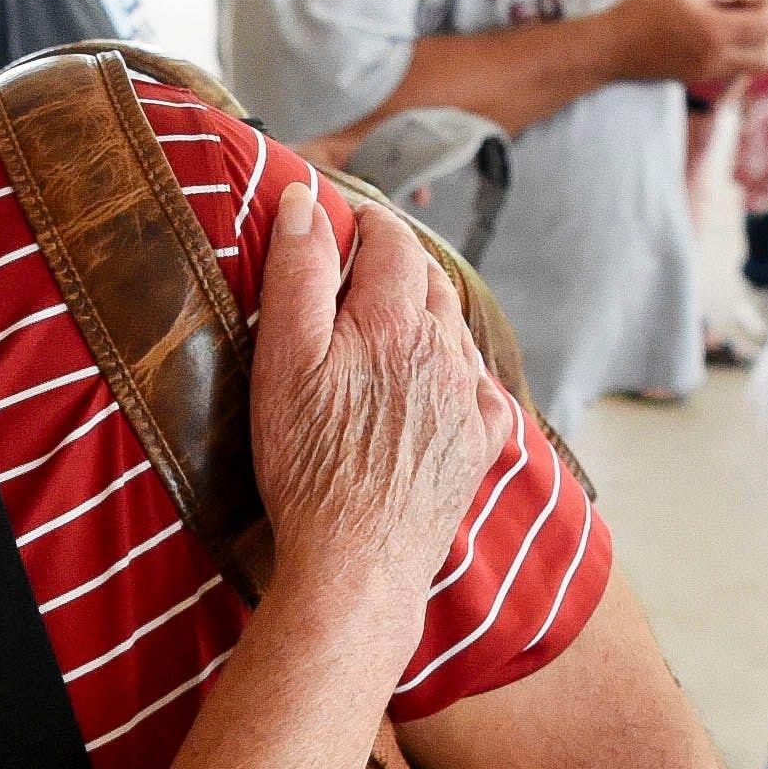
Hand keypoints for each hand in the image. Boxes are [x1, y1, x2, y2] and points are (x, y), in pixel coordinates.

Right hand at [245, 189, 504, 594]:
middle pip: (430, 281)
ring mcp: (468, 401)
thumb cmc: (309, 465)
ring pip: (457, 332)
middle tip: (366, 262)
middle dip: (400, 262)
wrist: (357, 564)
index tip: (347, 219)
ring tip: (398, 316)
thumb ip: (298, 274)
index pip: (391, 242)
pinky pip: (483, 389)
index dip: (367, 222)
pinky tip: (446, 382)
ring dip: (431, 312)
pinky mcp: (478, 446)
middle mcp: (445, 352)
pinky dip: (463, 371)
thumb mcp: (284, 360)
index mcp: (395, 321)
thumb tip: (307, 204)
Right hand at [609, 0, 767, 90]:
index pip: (767, 24)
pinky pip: (732, 70)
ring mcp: (707, 72)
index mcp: (715, 31)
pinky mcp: (697, 78)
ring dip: (753, 47)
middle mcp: (716, 58)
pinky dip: (734, 54)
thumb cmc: (646, 8)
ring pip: (752, 68)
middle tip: (754, 17)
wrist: (614, 47)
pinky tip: (716, 36)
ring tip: (734, 26)